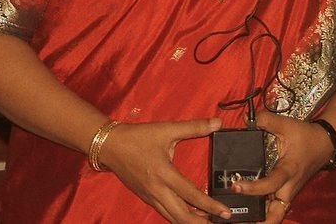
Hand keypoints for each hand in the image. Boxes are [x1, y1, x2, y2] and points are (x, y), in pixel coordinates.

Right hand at [98, 117, 233, 222]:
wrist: (110, 145)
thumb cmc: (138, 137)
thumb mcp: (166, 129)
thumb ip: (194, 127)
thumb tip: (217, 123)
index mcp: (164, 174)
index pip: (192, 195)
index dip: (210, 206)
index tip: (224, 211)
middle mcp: (157, 190)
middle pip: (182, 216)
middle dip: (201, 222)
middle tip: (220, 221)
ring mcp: (150, 197)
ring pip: (172, 218)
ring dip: (190, 222)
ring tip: (206, 222)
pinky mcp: (145, 198)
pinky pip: (164, 213)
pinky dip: (177, 217)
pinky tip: (187, 216)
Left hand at [229, 111, 334, 222]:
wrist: (325, 143)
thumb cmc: (306, 136)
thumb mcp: (286, 124)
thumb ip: (266, 120)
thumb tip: (247, 120)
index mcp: (289, 170)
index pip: (271, 185)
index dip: (253, 188)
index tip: (236, 186)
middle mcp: (289, 186)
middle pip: (275, 213)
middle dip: (259, 221)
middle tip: (237, 220)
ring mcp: (289, 192)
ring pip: (276, 214)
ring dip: (261, 219)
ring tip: (241, 220)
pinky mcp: (287, 192)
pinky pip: (276, 208)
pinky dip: (264, 213)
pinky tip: (250, 213)